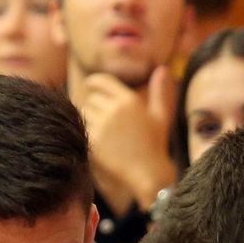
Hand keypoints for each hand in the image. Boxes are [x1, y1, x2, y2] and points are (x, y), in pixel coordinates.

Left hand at [78, 68, 176, 205]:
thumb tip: (162, 69)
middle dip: (94, 106)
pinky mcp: (93, 140)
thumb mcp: (160, 116)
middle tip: (101, 119)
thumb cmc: (155, 146)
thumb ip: (159, 91)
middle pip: (91, 98)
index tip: (90, 86)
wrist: (147, 173)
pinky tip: (95, 141)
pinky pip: (81, 128)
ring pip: (84, 112)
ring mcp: (102, 124)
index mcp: (129, 100)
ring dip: (89, 119)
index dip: (93, 82)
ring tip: (100, 132)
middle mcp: (114, 109)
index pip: (101, 81)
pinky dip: (85, 132)